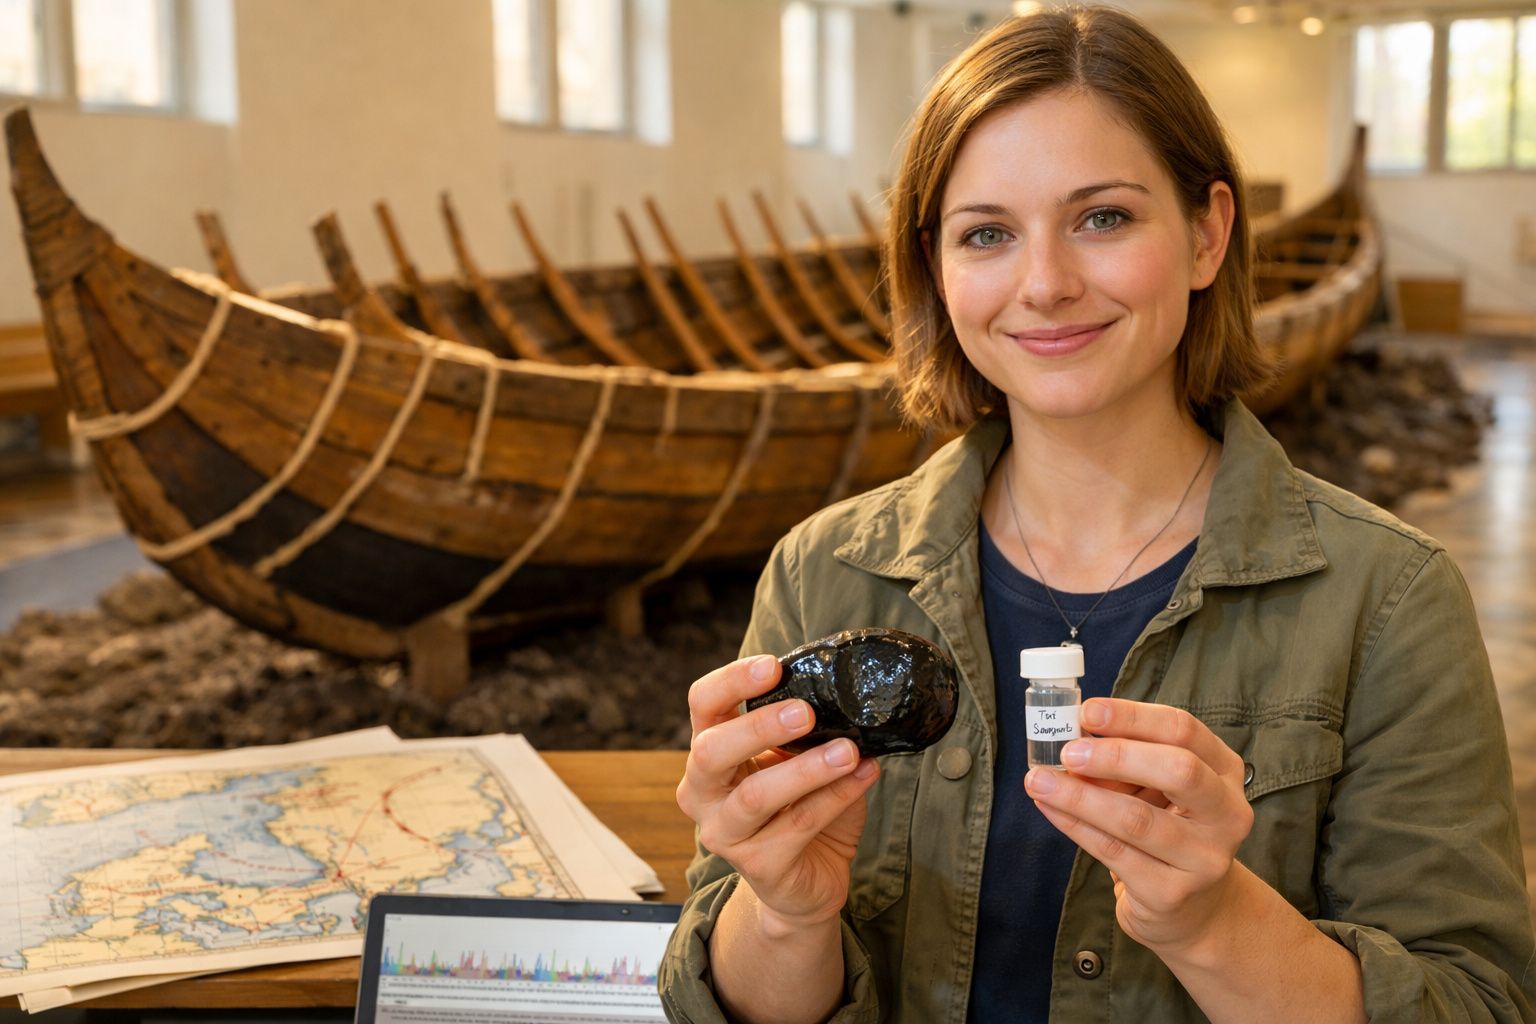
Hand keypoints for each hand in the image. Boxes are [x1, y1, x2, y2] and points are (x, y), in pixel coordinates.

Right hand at [675, 654, 880, 932]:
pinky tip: (865, 775)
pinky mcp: (757, 866)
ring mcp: (724, 833)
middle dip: (759, 726)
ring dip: (807, 769)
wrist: (806, 881)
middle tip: (805, 711)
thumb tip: (845, 693)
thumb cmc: (798, 807)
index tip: (773, 666)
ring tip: (848, 750)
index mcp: (708, 751)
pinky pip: (798, 825)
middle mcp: (702, 792)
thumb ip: (805, 730)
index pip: (703, 704)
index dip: (732, 681)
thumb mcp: (796, 758)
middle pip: (711, 751)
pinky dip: (836, 796)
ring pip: (756, 795)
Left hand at [1025, 697, 1253, 954]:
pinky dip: (1074, 825)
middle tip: (1068, 751)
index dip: (1133, 717)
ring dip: (1080, 796)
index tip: (1087, 712)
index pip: (1183, 730)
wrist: (1194, 908)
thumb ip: (1126, 762)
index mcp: (1224, 771)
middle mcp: (1227, 813)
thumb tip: (1072, 738)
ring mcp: (1204, 858)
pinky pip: (1113, 851)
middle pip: (1178, 770)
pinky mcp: (1171, 893)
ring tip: (1039, 780)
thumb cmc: (1168, 829)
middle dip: (1117, 756)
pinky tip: (1049, 808)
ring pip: (1137, 818)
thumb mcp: (1158, 788)